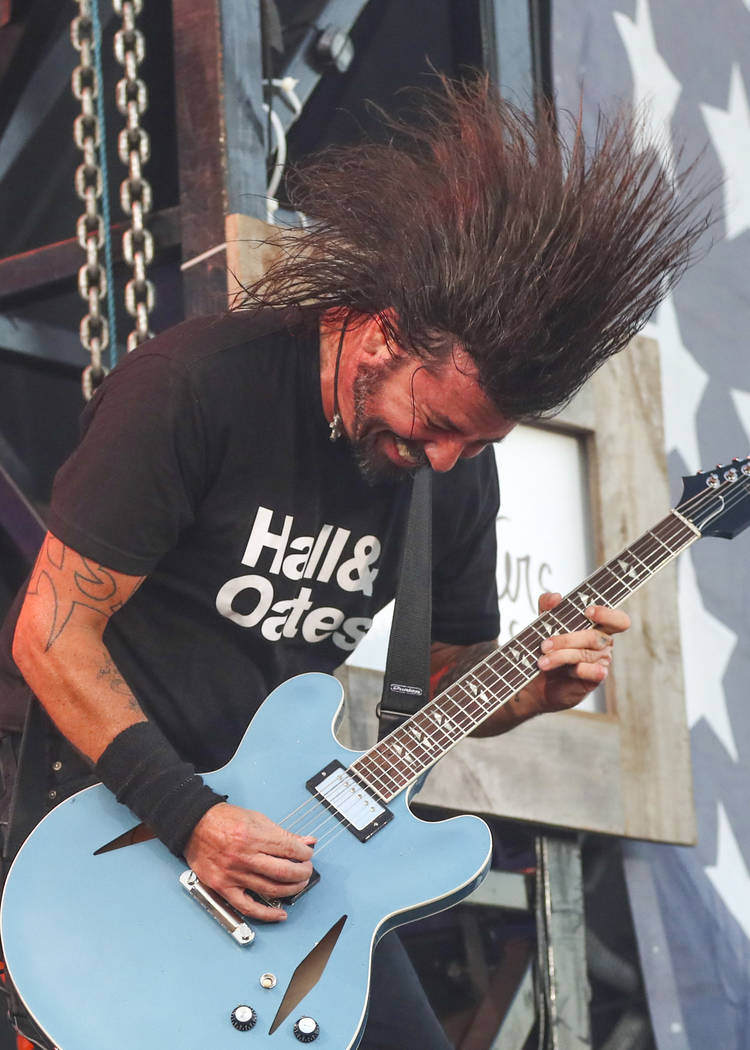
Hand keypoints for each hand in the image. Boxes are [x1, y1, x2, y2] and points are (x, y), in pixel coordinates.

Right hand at [184, 802, 315, 921]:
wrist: (193, 824)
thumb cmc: (223, 820)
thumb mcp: (256, 818)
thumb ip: (282, 833)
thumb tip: (306, 842)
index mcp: (252, 836)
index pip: (289, 849)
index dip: (304, 853)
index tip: (307, 854)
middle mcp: (243, 856)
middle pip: (283, 872)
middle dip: (302, 873)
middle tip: (306, 870)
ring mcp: (233, 874)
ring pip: (270, 890)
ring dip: (291, 890)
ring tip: (298, 885)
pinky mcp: (223, 887)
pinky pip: (247, 907)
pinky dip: (266, 914)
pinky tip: (280, 913)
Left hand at [521, 592, 630, 713]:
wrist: (538, 679)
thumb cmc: (548, 648)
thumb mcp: (544, 623)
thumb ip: (547, 606)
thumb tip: (555, 597)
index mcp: (598, 626)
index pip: (618, 620)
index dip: (608, 614)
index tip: (588, 611)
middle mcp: (603, 643)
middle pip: (594, 637)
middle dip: (566, 640)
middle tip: (544, 644)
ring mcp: (600, 661)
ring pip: (585, 654)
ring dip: (560, 656)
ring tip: (542, 661)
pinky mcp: (594, 679)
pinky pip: (593, 672)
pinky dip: (579, 670)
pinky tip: (567, 671)